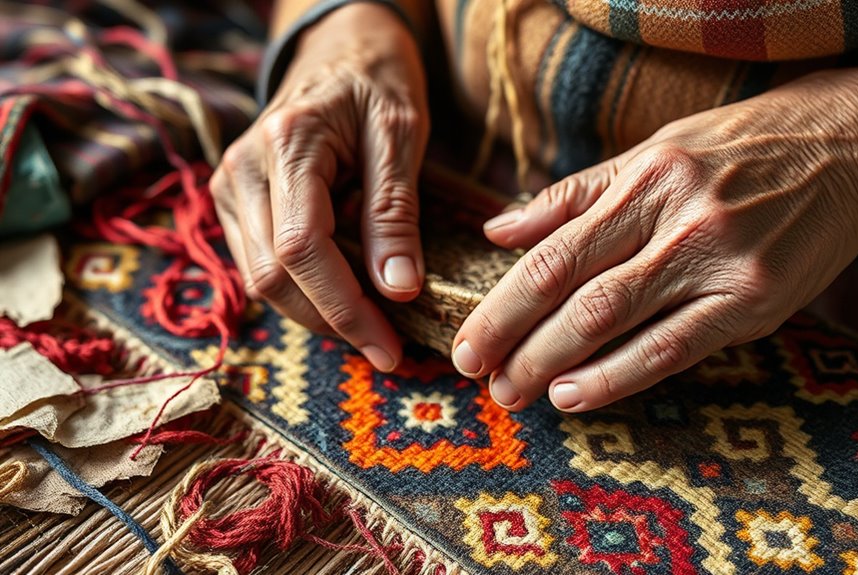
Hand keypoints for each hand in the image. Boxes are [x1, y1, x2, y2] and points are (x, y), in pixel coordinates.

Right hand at [211, 4, 428, 370]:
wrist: (339, 46)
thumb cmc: (377, 80)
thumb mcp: (402, 133)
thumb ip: (395, 210)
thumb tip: (397, 288)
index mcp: (286, 144)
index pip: (301, 249)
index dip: (343, 307)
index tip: (388, 346)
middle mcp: (242, 169)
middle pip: (272, 276)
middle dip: (331, 322)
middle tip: (387, 349)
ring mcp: (230, 187)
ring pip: (260, 279)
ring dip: (315, 314)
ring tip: (373, 329)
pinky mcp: (235, 202)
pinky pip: (260, 265)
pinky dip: (303, 292)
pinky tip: (346, 300)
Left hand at [452, 69, 857, 410]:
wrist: (854, 148)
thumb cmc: (742, 149)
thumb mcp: (655, 151)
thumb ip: (575, 195)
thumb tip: (499, 229)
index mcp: (646, 177)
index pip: (553, 252)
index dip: (503, 303)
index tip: (467, 343)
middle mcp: (678, 217)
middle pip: (577, 292)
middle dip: (519, 342)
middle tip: (481, 380)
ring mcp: (721, 260)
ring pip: (619, 320)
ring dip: (558, 365)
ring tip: (516, 394)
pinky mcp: (757, 300)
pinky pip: (676, 347)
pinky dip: (620, 375)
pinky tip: (578, 394)